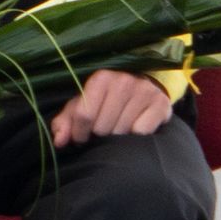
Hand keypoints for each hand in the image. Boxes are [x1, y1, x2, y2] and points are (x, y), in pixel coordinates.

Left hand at [51, 66, 178, 147]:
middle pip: (102, 127)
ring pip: (121, 131)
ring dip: (117, 139)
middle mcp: (124, 81)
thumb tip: (59, 141)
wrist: (144, 87)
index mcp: (101, 78)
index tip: (83, 137)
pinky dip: (135, 137)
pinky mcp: (161, 104)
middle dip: (99, 136)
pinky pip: (141, 132)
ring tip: (117, 130)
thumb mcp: (82, 106)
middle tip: (102, 133)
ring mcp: (144, 91)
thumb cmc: (106, 100)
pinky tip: (133, 129)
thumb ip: (65, 122)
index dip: (80, 133)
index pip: (84, 115)